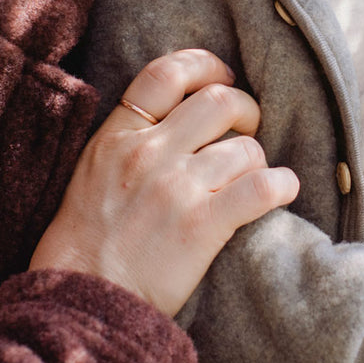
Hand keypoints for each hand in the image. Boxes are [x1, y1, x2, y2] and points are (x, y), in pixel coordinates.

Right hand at [30, 49, 298, 315]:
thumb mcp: (89, 173)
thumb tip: (175, 119)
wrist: (83, 296)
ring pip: (245, 147)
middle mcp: (147, 153)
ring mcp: (176, 188)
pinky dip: (281, 185)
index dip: (205, 66)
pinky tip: (280, 191)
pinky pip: (262, 187)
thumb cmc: (83, 242)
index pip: (165, 74)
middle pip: (218, 101)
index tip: (222, 77)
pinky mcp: (202, 225)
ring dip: (256, 161)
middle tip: (247, 131)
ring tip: (248, 179)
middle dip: (246, 111)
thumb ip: (125, 141)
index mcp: (115, 136)